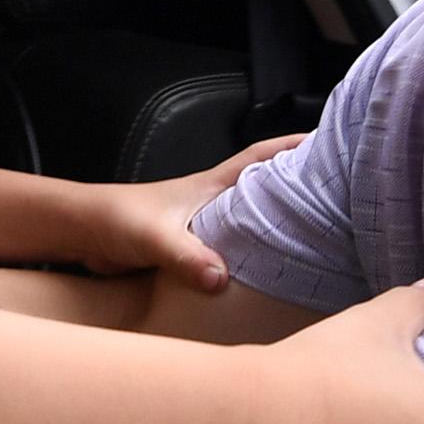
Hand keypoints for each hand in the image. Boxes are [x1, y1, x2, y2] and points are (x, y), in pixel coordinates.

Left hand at [59, 139, 308, 293]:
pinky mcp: (194, 247)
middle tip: (339, 195)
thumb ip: (185, 257)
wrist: (84, 233)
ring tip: (318, 238)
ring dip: (281, 222)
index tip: (333, 143)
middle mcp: (214, 199)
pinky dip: (256, 253)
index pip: (262, 156)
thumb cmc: (115, 220)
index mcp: (212, 184)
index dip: (297, 147)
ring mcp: (205, 222)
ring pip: (255, 217)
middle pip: (268, 186)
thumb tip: (221, 279)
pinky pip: (237, 246)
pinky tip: (269, 275)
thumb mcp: (154, 237)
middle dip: (302, 186)